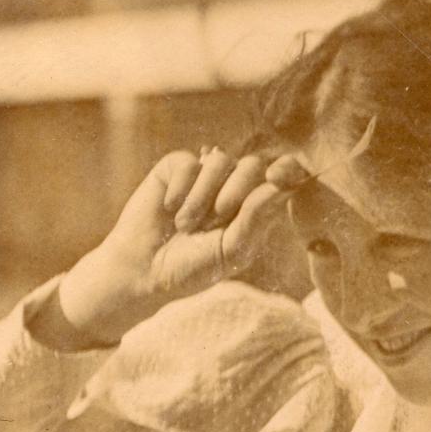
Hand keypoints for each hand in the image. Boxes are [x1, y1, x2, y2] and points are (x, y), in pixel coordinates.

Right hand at [57, 147, 306, 344]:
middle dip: (237, 189)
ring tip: (185, 225)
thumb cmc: (192, 268)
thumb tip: (282, 187)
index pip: (279, 179)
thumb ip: (256, 219)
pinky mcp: (175, 168)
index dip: (286, 170)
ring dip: (202, 196)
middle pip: (252, 164)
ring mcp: (203, 176)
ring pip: (219, 160)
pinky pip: (188, 162)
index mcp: (252, 208)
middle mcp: (231, 187)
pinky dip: (179, 188)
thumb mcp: (231, 250)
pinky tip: (168, 209)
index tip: (280, 176)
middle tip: (217, 217)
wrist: (143, 271)